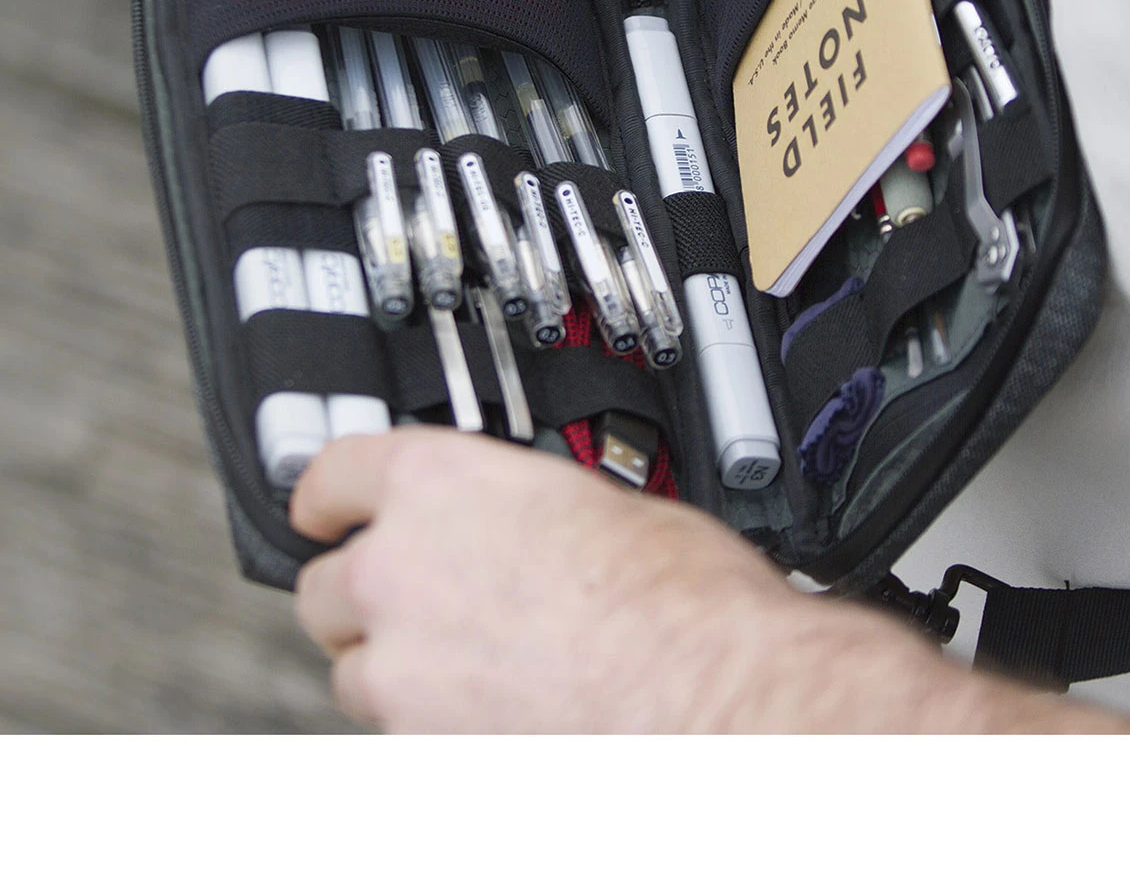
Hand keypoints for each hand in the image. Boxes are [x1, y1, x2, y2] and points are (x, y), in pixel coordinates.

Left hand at [290, 426, 822, 731]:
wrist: (710, 699)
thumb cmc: (678, 601)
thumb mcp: (594, 503)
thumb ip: (517, 508)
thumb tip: (512, 524)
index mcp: (439, 486)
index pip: (332, 475)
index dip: (328, 494)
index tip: (326, 509)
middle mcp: (399, 571)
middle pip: (324, 585)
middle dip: (364, 593)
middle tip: (418, 599)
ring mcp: (402, 669)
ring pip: (354, 668)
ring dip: (394, 662)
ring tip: (471, 664)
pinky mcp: (420, 748)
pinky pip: (400, 731)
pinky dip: (432, 722)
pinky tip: (497, 708)